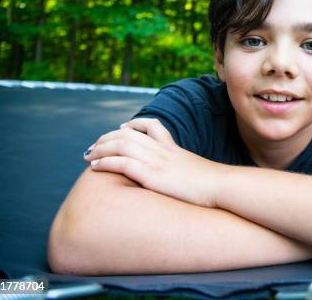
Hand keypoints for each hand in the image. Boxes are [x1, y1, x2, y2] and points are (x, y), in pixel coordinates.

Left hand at [83, 118, 224, 207]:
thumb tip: (194, 183)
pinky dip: (106, 162)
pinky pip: (123, 163)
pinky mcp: (153, 176)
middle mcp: (164, 151)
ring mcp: (158, 162)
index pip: (153, 126)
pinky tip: (96, 167)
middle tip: (95, 145)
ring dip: (100, 149)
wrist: (223, 186)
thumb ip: (192, 173)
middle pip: (129, 134)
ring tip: (88, 156)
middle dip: (108, 138)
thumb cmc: (216, 186)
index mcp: (175, 149)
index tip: (122, 128)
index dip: (134, 125)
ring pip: (121, 145)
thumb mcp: (202, 174)